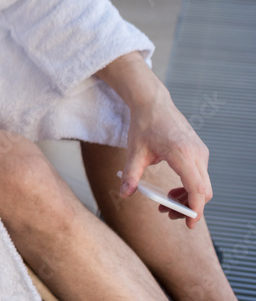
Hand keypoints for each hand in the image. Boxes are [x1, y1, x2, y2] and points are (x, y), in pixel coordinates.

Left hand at [97, 53, 211, 228]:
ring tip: (166, 205)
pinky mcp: (199, 152)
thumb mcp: (134, 151)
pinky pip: (200, 177)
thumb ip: (131, 175)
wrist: (153, 103)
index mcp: (182, 154)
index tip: (190, 224)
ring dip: (188, 199)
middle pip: (203, 191)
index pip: (196, 188)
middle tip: (167, 214)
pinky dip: (189, 188)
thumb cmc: (144, 125)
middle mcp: (197, 153)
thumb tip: (124, 195)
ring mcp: (201, 152)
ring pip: (203, 185)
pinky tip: (172, 192)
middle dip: (188, 207)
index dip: (195, 208)